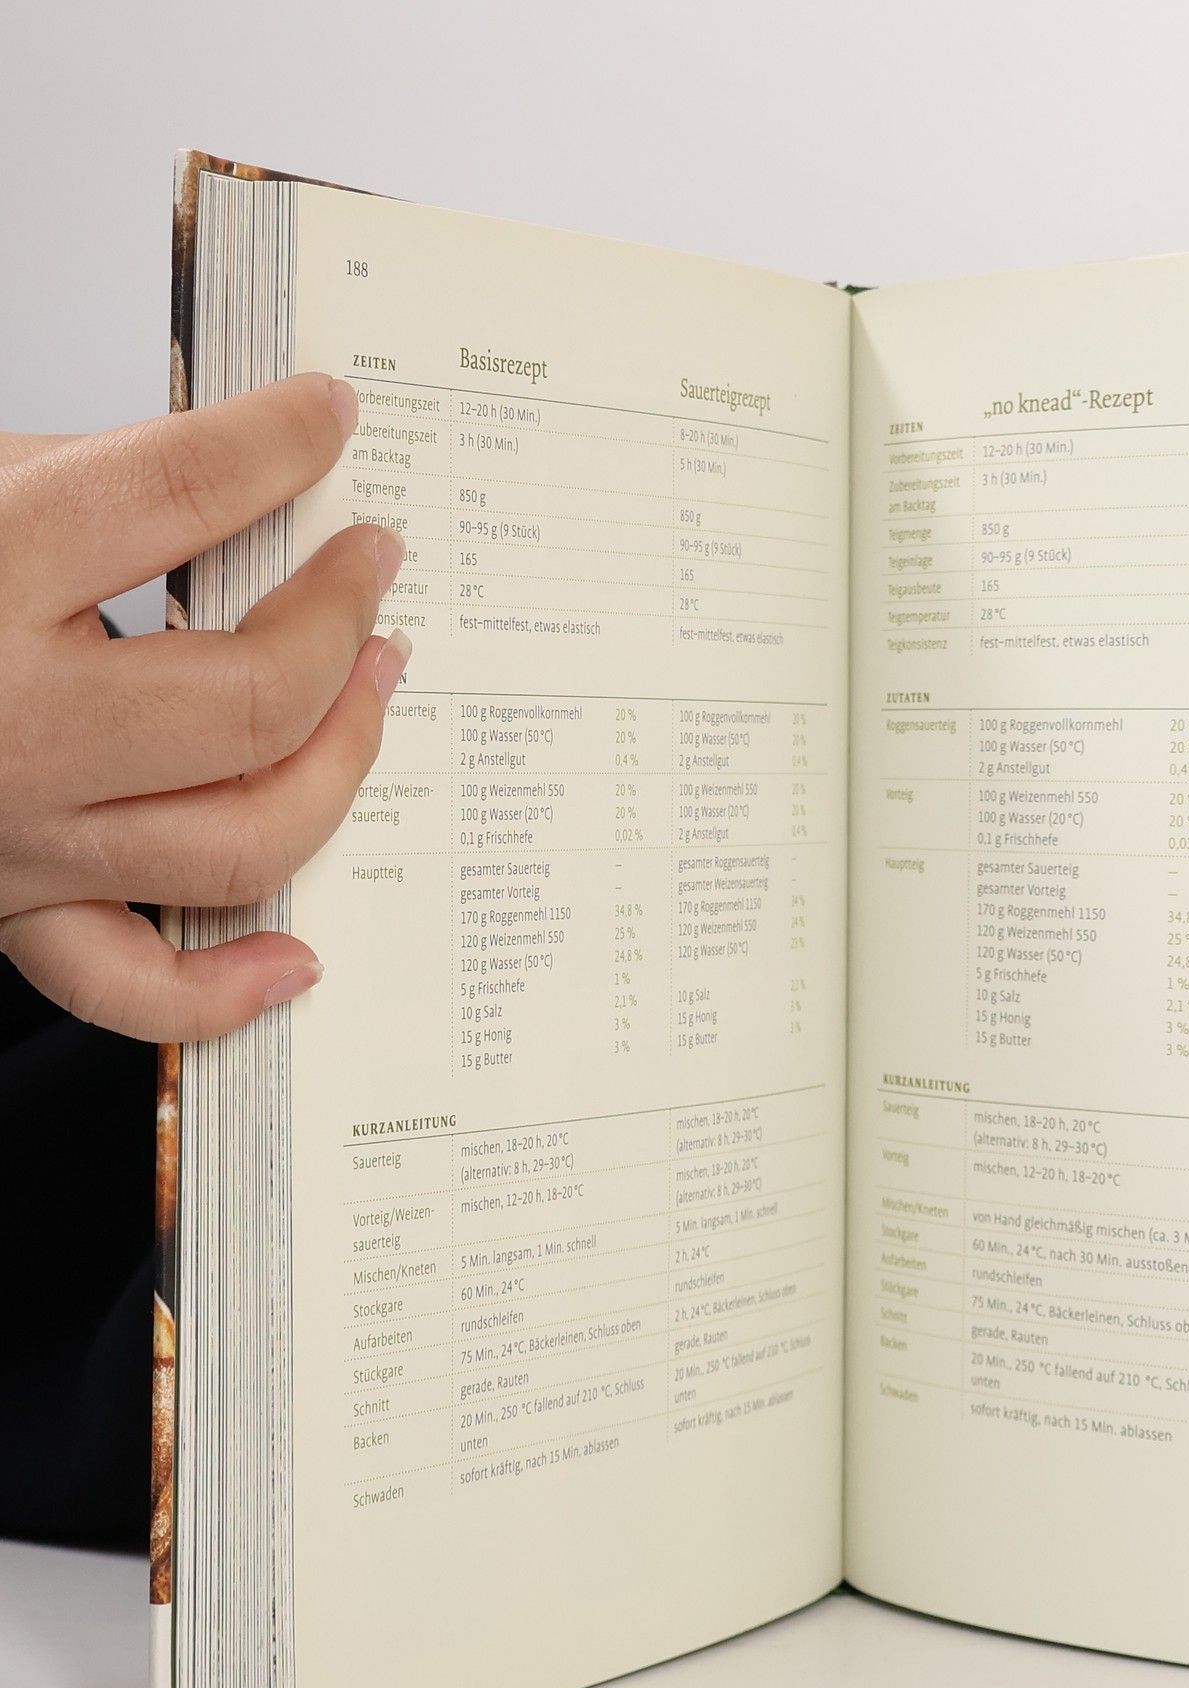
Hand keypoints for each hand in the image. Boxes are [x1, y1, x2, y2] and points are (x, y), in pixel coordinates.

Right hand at [0, 374, 406, 1041]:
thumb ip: (91, 482)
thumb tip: (244, 478)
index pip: (174, 494)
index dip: (276, 442)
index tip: (325, 419)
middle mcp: (9, 722)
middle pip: (251, 701)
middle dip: (340, 623)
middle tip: (371, 567)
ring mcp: (18, 830)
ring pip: (241, 839)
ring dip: (342, 766)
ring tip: (372, 688)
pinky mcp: (12, 905)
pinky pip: (133, 981)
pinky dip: (224, 986)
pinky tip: (294, 956)